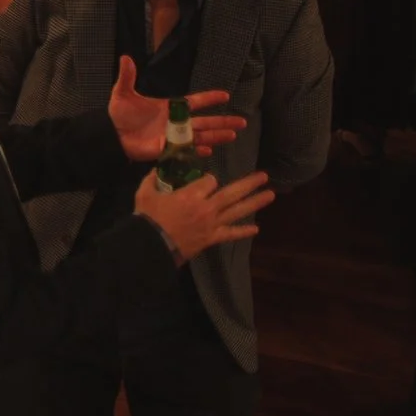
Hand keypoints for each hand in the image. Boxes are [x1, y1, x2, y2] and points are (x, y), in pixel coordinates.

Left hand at [109, 58, 243, 161]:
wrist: (112, 135)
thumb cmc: (120, 114)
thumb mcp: (123, 93)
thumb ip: (128, 77)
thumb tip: (125, 56)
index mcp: (169, 107)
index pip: (194, 102)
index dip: (209, 98)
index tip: (225, 95)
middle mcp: (176, 122)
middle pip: (204, 121)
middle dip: (223, 121)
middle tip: (242, 121)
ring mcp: (173, 137)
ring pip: (200, 136)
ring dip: (216, 136)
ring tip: (233, 135)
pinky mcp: (167, 150)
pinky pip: (186, 150)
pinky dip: (197, 150)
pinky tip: (209, 150)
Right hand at [135, 168, 273, 260]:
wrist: (152, 245)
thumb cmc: (149, 218)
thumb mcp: (144, 193)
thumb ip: (152, 179)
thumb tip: (156, 169)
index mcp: (191, 194)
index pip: (209, 181)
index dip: (208, 179)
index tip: (205, 180)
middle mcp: (207, 207)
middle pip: (232, 193)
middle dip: (249, 184)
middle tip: (264, 176)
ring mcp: (212, 224)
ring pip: (237, 211)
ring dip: (255, 203)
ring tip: (270, 195)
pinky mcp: (212, 238)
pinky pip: (231, 234)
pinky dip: (243, 232)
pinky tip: (256, 229)